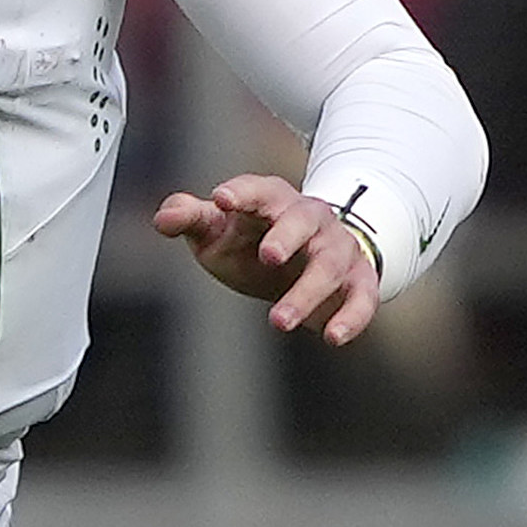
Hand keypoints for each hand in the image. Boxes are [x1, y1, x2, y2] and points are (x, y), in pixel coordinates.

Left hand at [152, 173, 380, 344]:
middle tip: (267, 257)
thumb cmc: (249, 240)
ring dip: (307, 292)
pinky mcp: (358, 279)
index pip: (258, 189)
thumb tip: (163, 218)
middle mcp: (310, 217)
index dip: (242, 192)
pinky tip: (332, 337)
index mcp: (271, 198)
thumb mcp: (215, 229)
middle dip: (286, 237)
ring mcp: (337, 247)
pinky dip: (351, 317)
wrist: (301, 261)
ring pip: (329, 264)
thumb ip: (189, 219)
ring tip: (279, 321)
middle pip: (303, 220)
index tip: (221, 200)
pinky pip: (363, 296)